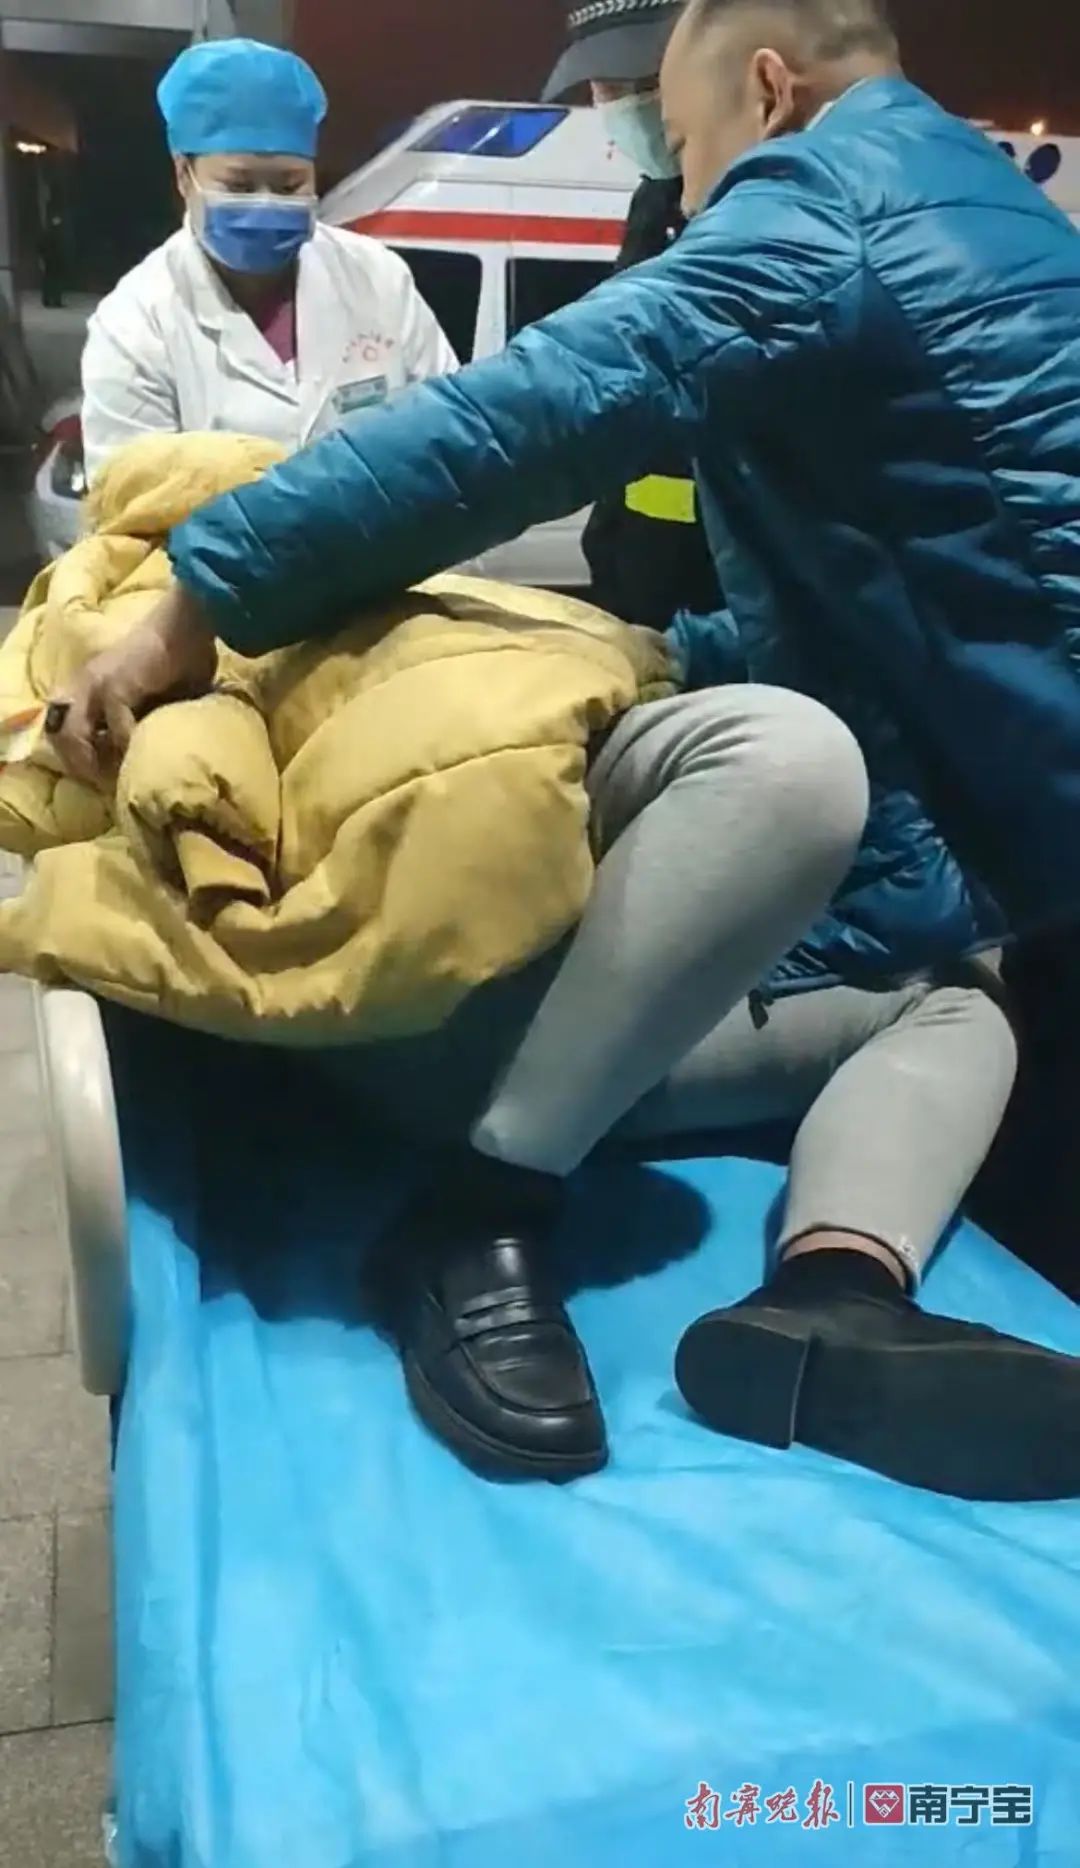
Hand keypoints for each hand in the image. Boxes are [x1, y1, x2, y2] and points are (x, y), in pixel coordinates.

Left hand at [49, 586, 217, 784]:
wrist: (188, 622)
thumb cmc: (180, 654)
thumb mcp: (155, 692)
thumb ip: (144, 715)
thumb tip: (146, 747)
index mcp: (91, 683)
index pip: (65, 726)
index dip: (79, 753)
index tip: (103, 773)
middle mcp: (85, 683)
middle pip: (60, 734)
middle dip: (79, 763)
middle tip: (107, 781)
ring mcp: (96, 684)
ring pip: (74, 735)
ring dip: (95, 761)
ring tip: (119, 775)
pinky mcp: (115, 687)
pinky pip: (115, 730)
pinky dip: (128, 747)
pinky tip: (143, 754)